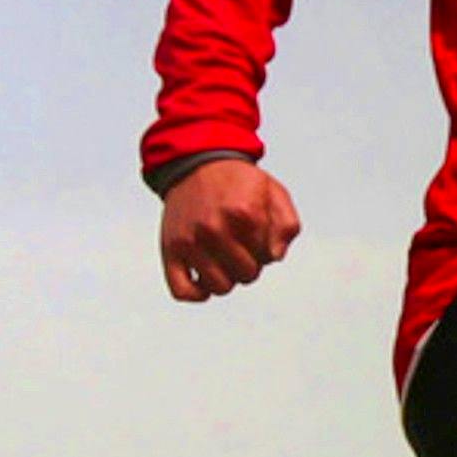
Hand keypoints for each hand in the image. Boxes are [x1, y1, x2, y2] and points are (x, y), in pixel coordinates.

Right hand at [158, 159, 302, 302]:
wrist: (196, 163)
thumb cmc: (236, 181)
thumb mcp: (273, 192)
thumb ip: (286, 225)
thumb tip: (275, 256)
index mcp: (244, 214)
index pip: (267, 257)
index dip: (265, 248)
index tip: (256, 234)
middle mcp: (215, 228)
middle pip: (246, 275)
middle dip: (248, 264)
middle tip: (239, 247)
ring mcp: (190, 241)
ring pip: (219, 287)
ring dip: (226, 278)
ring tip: (223, 259)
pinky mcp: (170, 250)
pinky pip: (182, 291)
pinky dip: (196, 293)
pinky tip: (203, 281)